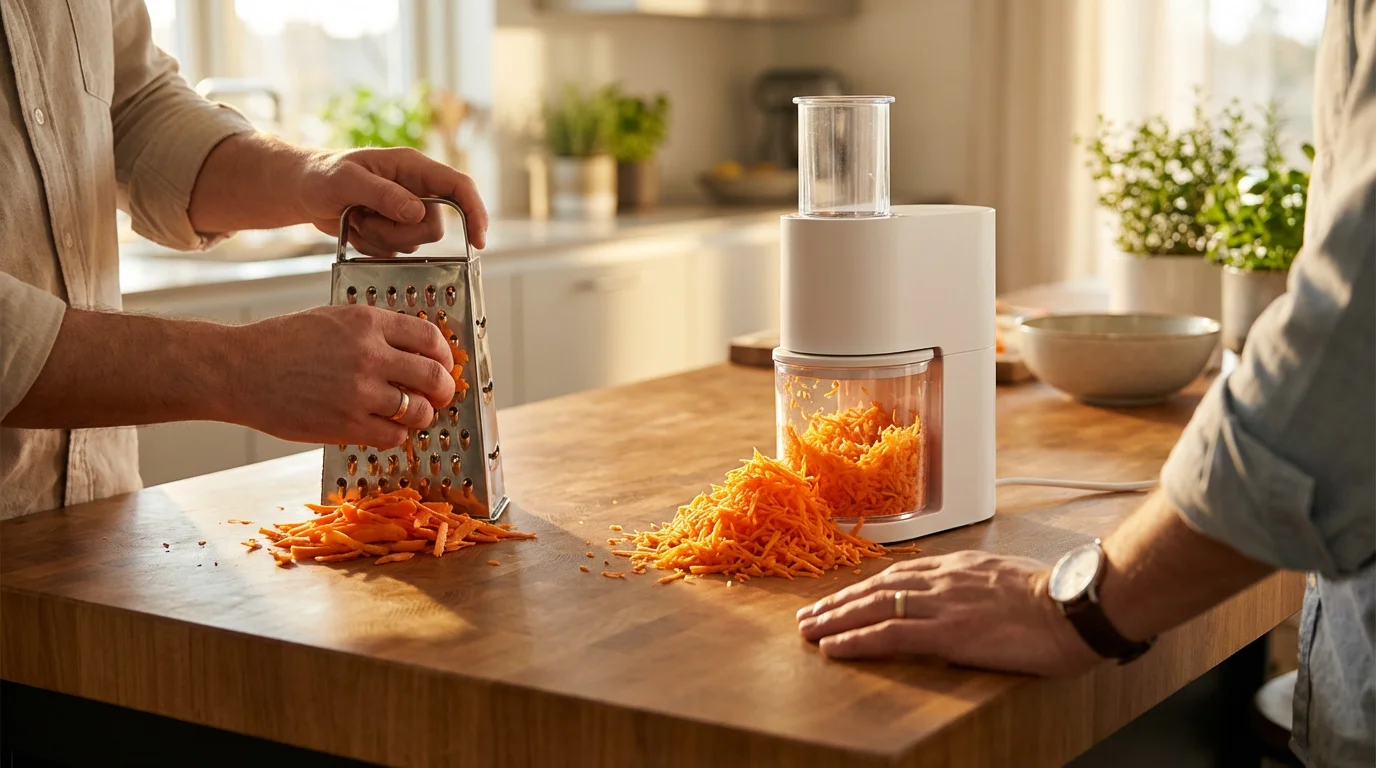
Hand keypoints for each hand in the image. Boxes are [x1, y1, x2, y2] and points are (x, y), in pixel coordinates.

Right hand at [228, 305, 455, 446]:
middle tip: (439, 396)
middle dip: (443, 391)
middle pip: (434, 377)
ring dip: (421, 417)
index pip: (430, 338)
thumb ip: (374, 331)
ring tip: (411, 416)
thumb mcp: (333, 319)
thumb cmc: (282, 343)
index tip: (443, 365)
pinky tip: (384, 428)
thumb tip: (414, 350)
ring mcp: (359, 391)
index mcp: (368, 322)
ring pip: (418, 412)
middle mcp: (369, 355)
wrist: (239, 370)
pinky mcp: (346, 424)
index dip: (445, 356)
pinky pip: (393, 436)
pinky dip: (396, 435)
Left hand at [296, 146, 488, 256]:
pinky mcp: (395, 230)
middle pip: (434, 228)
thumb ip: (383, 194)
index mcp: (413, 167)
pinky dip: (373, 247)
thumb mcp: (346, 180)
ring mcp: (406, 212)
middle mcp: (416, 189)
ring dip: (381, 239)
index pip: (458, 187)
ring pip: (415, 244)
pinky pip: (397, 252)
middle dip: (399, 233)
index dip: (475, 212)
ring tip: (356, 219)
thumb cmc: (321, 174)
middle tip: (364, 219)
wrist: (303, 190)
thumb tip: (417, 213)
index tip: (479, 240)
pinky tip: (356, 229)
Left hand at [795, 551, 1099, 675]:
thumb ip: (977, 584)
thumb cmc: (1052, 598)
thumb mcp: (1005, 578)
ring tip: (810, 630)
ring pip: (874, 608)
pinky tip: (833, 647)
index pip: (896, 575)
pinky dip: (856, 639)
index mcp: (956, 567)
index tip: (842, 597)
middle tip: (809, 615)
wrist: (1074, 608)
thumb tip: (966, 597)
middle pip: (876, 588)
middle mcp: (942, 580)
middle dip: (839, 602)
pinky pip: (890, 635)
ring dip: (836, 620)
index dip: (863, 587)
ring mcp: (942, 605)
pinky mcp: (947, 632)